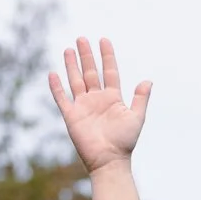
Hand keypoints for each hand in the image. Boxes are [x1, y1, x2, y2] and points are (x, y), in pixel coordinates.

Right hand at [48, 36, 150, 172]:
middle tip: (82, 39)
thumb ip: (141, 98)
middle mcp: (97, 100)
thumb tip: (148, 81)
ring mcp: (83, 107)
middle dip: (86, 56)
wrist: (109, 161)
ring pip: (76, 81)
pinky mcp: (72, 116)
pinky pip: (62, 98)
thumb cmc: (124, 142)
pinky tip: (52, 74)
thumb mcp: (136, 117)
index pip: (109, 72)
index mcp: (112, 98)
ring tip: (68, 49)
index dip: (107, 56)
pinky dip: (57, 87)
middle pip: (90, 72)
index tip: (104, 40)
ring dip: (72, 66)